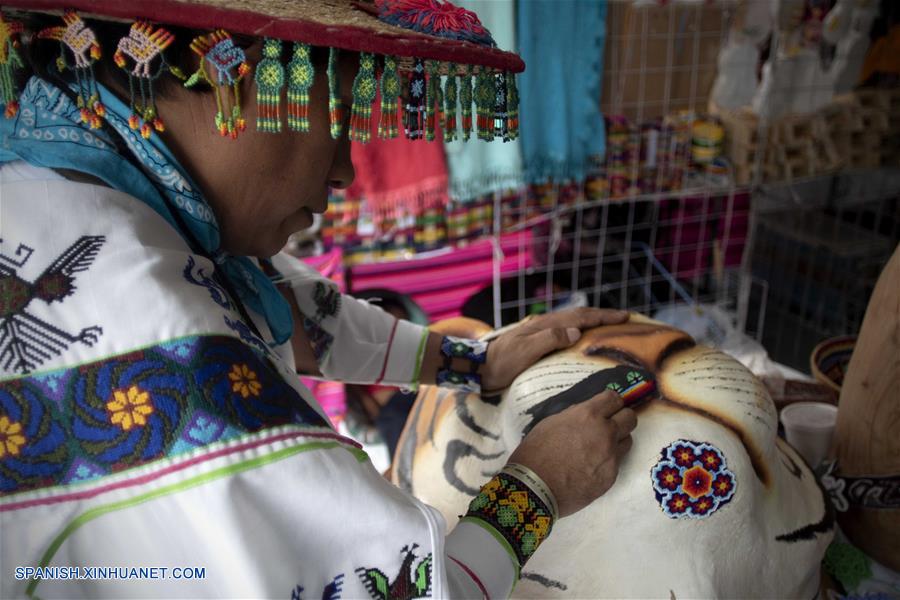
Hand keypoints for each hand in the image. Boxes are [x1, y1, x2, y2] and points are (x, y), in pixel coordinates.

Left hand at [481, 308, 628, 392]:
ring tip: (609, 326)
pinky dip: (579, 331)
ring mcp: (540, 333)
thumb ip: (549, 339)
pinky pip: (565, 332)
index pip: (580, 317)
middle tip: (625, 319)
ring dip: (592, 322)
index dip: (603, 316)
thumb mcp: (524, 351)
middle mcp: (545, 325)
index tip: (625, 316)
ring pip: (572, 322)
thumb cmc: (501, 362)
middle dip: (602, 316)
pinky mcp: (536, 343)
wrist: (479, 368)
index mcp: (546, 325)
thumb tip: (576, 332)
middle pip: (579, 316)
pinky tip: (582, 339)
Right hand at [508, 390, 635, 517]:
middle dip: (621, 418)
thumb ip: (573, 415)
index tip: (607, 407)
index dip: (611, 402)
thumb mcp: (551, 423)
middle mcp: (605, 433)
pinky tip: (591, 467)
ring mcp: (611, 456)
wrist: (535, 488)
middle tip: (609, 424)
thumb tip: (584, 414)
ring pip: (628, 440)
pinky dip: (607, 461)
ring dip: (617, 440)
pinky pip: (617, 462)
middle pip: (630, 418)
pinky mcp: (612, 476)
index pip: (614, 398)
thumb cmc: (536, 453)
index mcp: (588, 415)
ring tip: (599, 447)